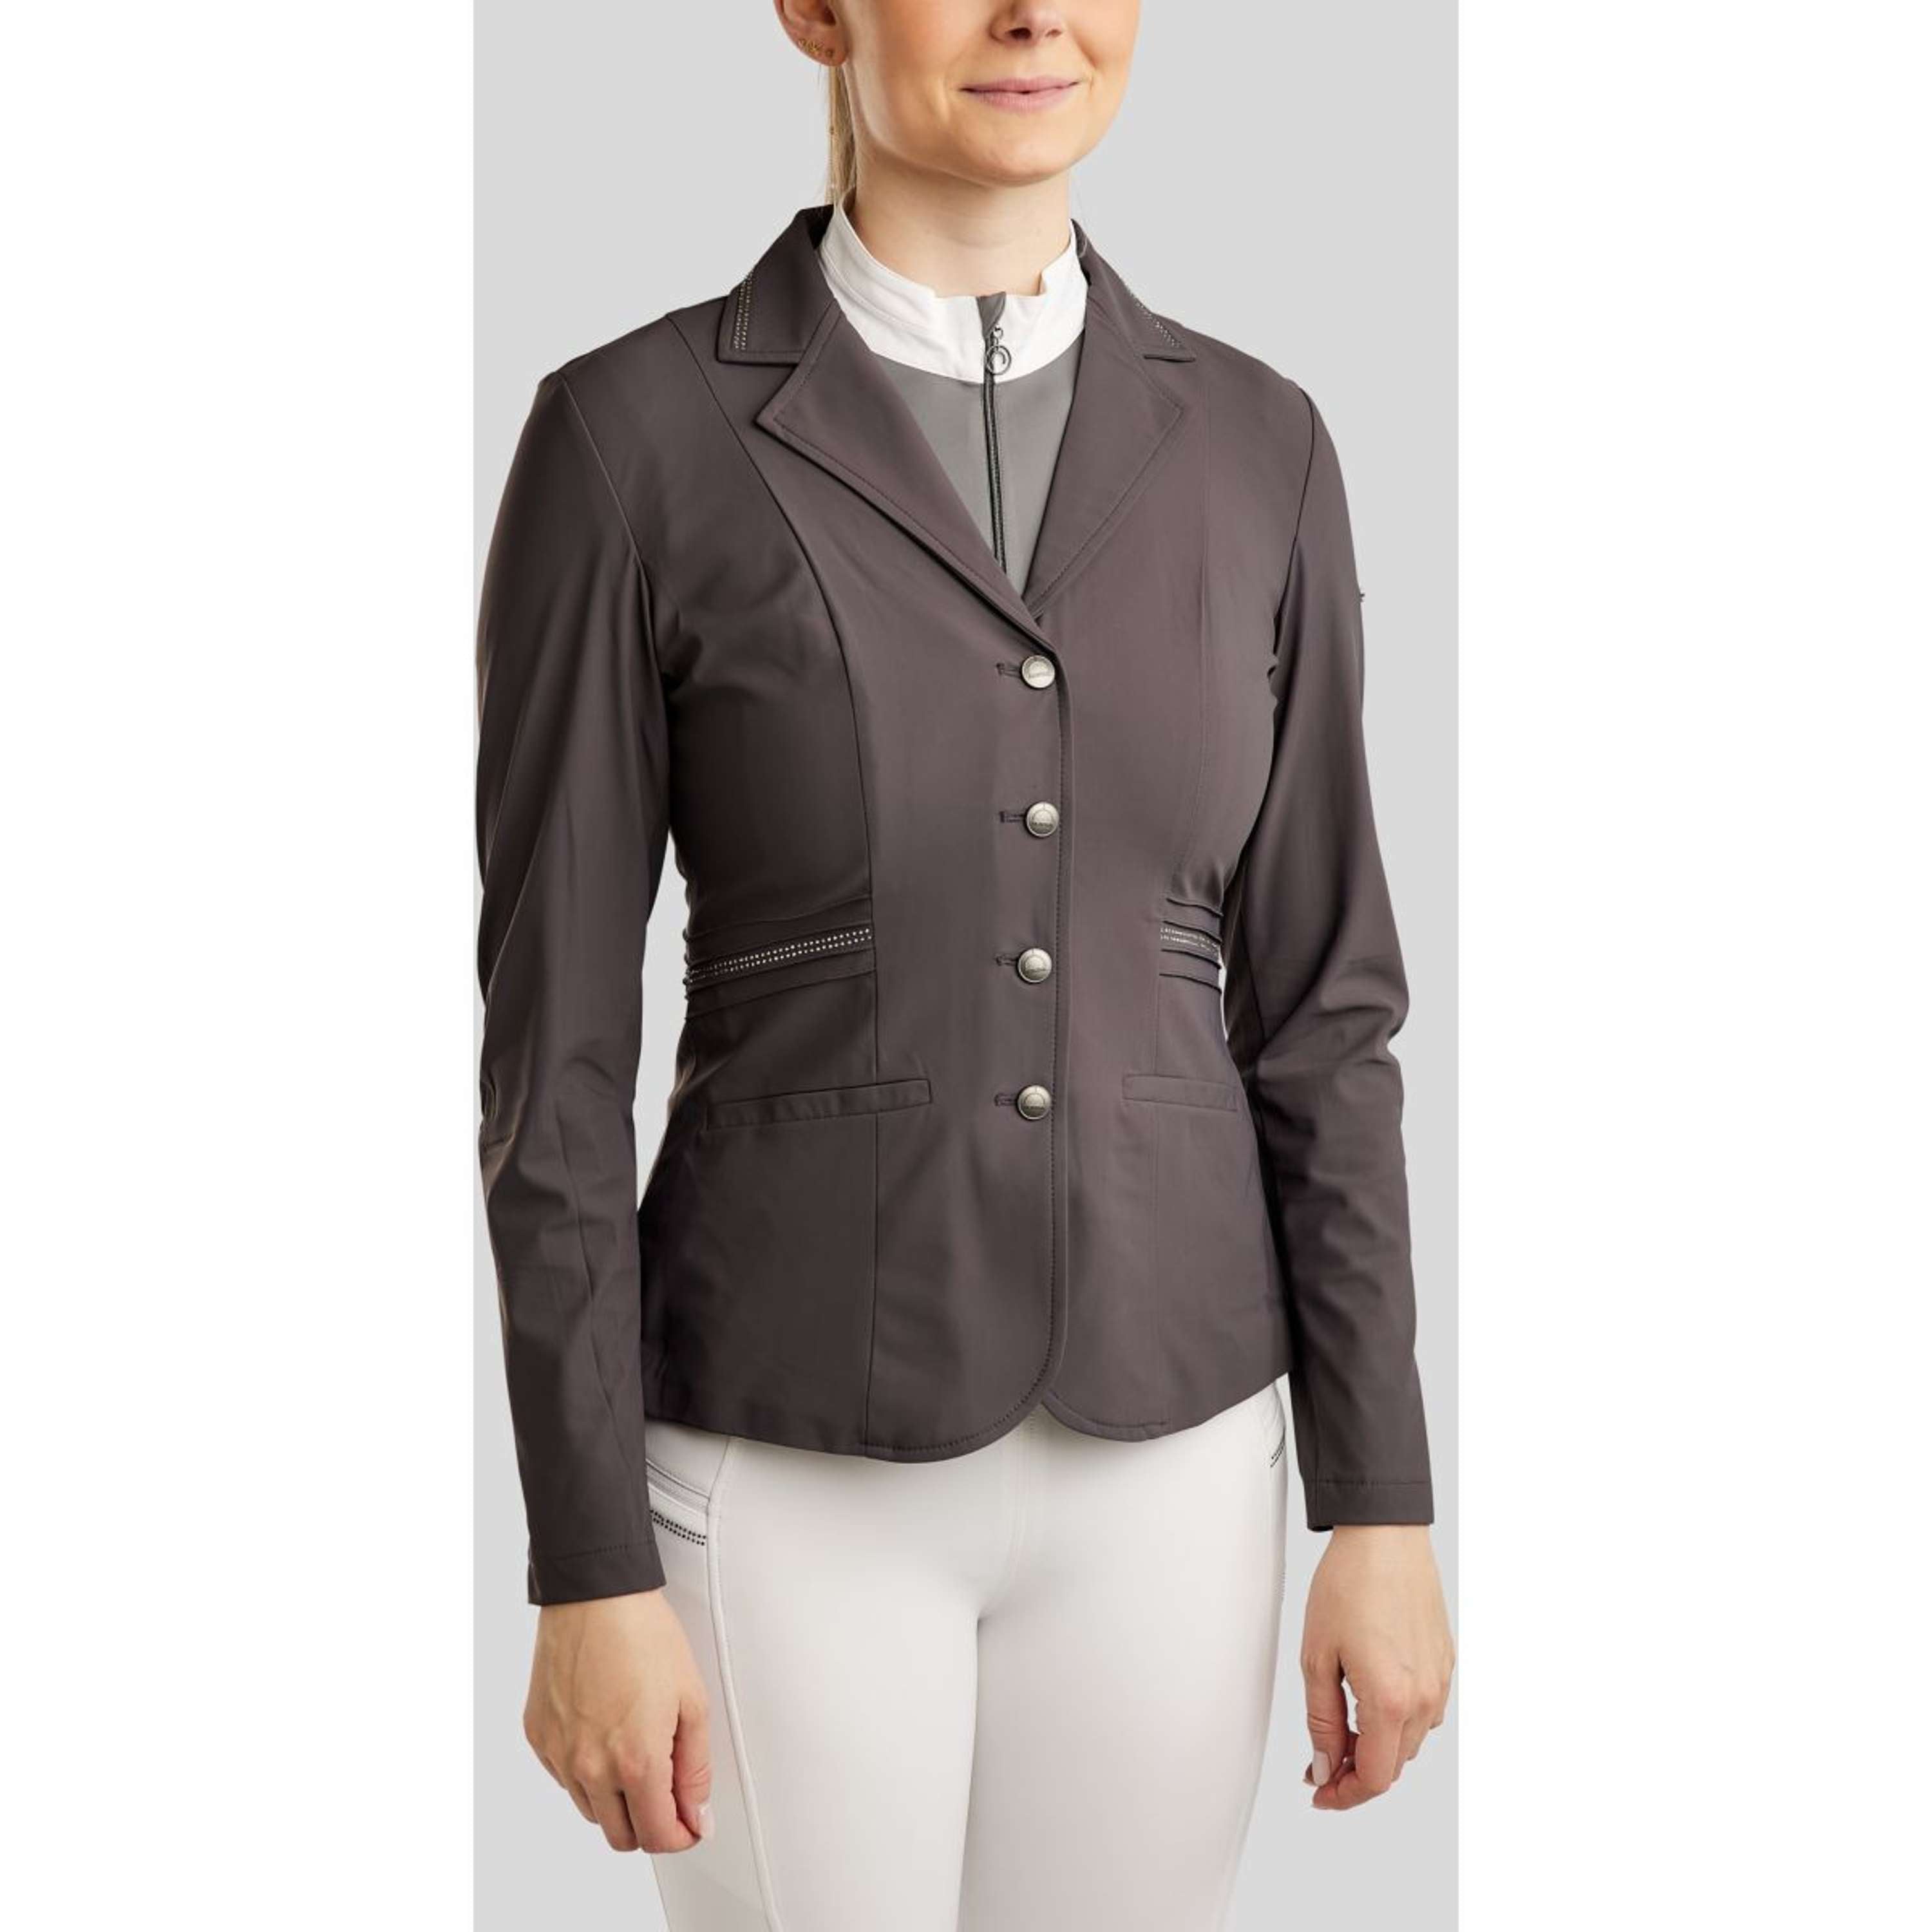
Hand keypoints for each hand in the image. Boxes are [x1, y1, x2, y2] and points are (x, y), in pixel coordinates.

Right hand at [523, 1590, 713, 1851]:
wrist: (595, 1596)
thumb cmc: (643, 1635)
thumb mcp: (692, 1700)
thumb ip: (696, 1768)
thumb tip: (697, 1813)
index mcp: (636, 1762)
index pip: (656, 1837)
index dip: (680, 1836)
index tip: (689, 1824)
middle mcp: (591, 1768)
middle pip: (620, 1835)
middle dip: (649, 1822)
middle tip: (667, 1790)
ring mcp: (560, 1755)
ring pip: (591, 1810)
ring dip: (616, 1798)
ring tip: (635, 1748)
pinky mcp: (538, 1737)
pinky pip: (565, 1777)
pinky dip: (586, 1770)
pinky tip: (604, 1732)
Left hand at [1299, 1524, 1453, 1810]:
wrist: (1385, 1536)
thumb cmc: (1349, 1583)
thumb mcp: (1317, 1656)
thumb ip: (1321, 1720)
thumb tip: (1324, 1765)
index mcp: (1391, 1699)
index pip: (1375, 1777)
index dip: (1345, 1796)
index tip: (1320, 1792)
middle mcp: (1425, 1698)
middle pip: (1394, 1765)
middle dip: (1356, 1773)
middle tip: (1320, 1761)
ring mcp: (1440, 1681)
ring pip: (1410, 1741)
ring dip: (1377, 1747)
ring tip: (1339, 1729)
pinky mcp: (1445, 1663)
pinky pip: (1424, 1712)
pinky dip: (1396, 1721)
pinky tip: (1368, 1701)